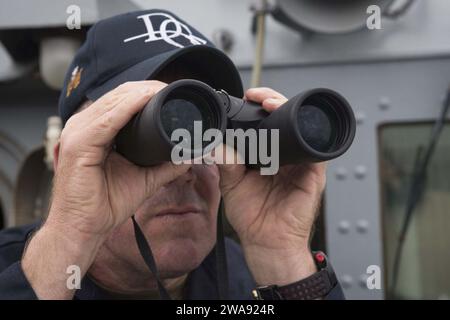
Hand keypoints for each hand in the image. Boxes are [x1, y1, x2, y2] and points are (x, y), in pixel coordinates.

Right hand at [48, 81, 190, 236]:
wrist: (83, 228)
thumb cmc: (105, 204)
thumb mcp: (144, 179)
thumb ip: (165, 165)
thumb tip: (189, 156)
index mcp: (94, 131)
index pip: (120, 102)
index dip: (145, 94)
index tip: (171, 92)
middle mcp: (83, 126)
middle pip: (117, 96)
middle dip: (147, 90)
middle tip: (173, 88)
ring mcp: (77, 133)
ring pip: (113, 102)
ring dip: (141, 93)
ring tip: (164, 89)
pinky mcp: (78, 144)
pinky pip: (107, 120)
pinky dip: (128, 107)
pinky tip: (147, 99)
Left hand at [218, 87, 325, 285]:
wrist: (266, 241)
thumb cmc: (252, 215)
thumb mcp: (232, 184)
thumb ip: (226, 162)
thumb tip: (216, 142)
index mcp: (267, 156)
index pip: (267, 124)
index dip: (259, 108)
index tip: (247, 97)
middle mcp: (285, 155)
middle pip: (285, 119)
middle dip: (272, 102)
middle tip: (257, 97)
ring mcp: (300, 162)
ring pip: (300, 127)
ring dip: (288, 109)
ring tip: (270, 104)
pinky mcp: (313, 173)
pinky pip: (316, 148)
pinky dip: (305, 132)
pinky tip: (291, 121)